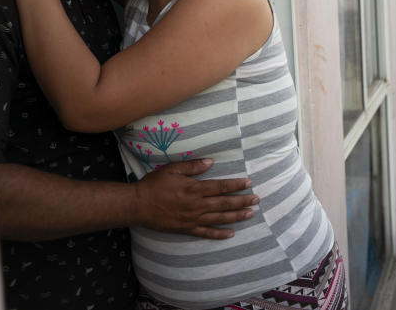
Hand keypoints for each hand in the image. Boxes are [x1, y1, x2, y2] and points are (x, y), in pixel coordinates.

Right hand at [133, 159, 258, 238]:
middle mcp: (197, 205)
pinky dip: (219, 234)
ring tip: (250, 214)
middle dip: (242, 201)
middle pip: (224, 203)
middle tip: (256, 199)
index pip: (221, 186)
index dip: (236, 185)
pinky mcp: (187, 229)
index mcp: (194, 189)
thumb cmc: (154, 184)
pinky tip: (231, 234)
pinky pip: (206, 233)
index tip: (249, 183)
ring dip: (236, 216)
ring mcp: (193, 219)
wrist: (138, 205)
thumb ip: (192, 166)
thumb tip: (210, 162)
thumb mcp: (172, 169)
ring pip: (219, 218)